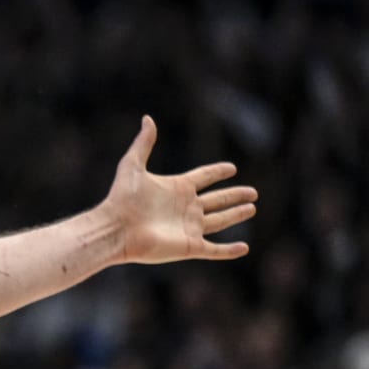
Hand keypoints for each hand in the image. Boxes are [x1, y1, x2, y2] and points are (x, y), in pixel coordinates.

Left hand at [103, 116, 256, 263]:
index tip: (232, 168)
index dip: (217, 172)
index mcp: (176, 187)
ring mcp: (188, 228)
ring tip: (252, 208)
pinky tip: (244, 248)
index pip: (203, 177)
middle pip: (217, 199)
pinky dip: (229, 251)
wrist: (115, 228)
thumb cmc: (121, 198)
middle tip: (253, 192)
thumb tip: (147, 118)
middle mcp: (185, 207)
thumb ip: (143, 143)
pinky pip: (214, 250)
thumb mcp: (132, 165)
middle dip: (234, 195)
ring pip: (220, 221)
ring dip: (236, 215)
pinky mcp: (189, 246)